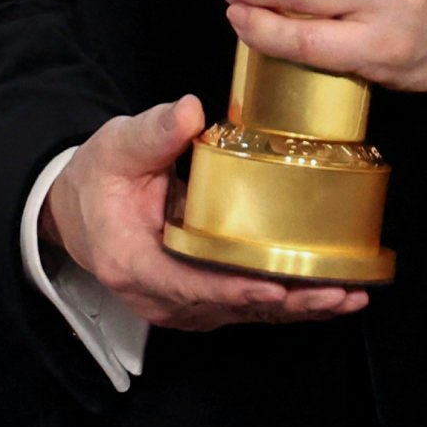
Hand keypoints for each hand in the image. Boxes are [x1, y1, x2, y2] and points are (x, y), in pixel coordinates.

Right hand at [41, 99, 368, 330]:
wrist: (79, 210)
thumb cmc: (97, 180)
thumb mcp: (117, 148)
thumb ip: (153, 133)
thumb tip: (189, 112)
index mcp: (132, 263)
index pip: (187, 284)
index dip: (234, 290)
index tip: (275, 286)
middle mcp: (159, 296)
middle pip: (229, 307)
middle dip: (287, 303)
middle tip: (337, 292)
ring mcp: (181, 304)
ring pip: (245, 314)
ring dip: (298, 307)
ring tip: (348, 295)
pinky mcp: (201, 301)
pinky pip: (248, 307)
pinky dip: (290, 303)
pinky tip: (332, 295)